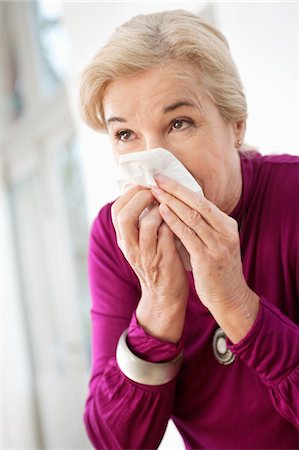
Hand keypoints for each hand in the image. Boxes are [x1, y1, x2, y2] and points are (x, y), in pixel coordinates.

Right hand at [111, 185, 188, 342]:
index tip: (146, 186)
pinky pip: (167, 234)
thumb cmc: (157, 263)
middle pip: (124, 214)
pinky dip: (174, 221)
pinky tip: (181, 218)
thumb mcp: (141, 244)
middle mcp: (130, 247)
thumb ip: (141, 223)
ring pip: (147, 223)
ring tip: (169, 204)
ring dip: (160, 208)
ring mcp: (146, 255)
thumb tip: (151, 193)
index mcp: (124, 240)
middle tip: (156, 191)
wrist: (165, 297)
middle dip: (141, 197)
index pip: (116, 210)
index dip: (130, 194)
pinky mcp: (164, 260)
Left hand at [151, 174, 258, 342]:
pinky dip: (174, 221)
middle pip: (198, 203)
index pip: (202, 201)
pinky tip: (162, 212)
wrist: (230, 297)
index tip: (164, 178)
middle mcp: (226, 232)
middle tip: (156, 177)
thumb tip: (182, 208)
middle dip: (175, 189)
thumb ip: (204, 226)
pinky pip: (188, 235)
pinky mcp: (208, 259)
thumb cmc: (218, 269)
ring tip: (155, 190)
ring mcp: (218, 245)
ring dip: (171, 201)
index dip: (182, 188)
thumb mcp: (216, 243)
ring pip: (192, 216)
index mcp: (227, 225)